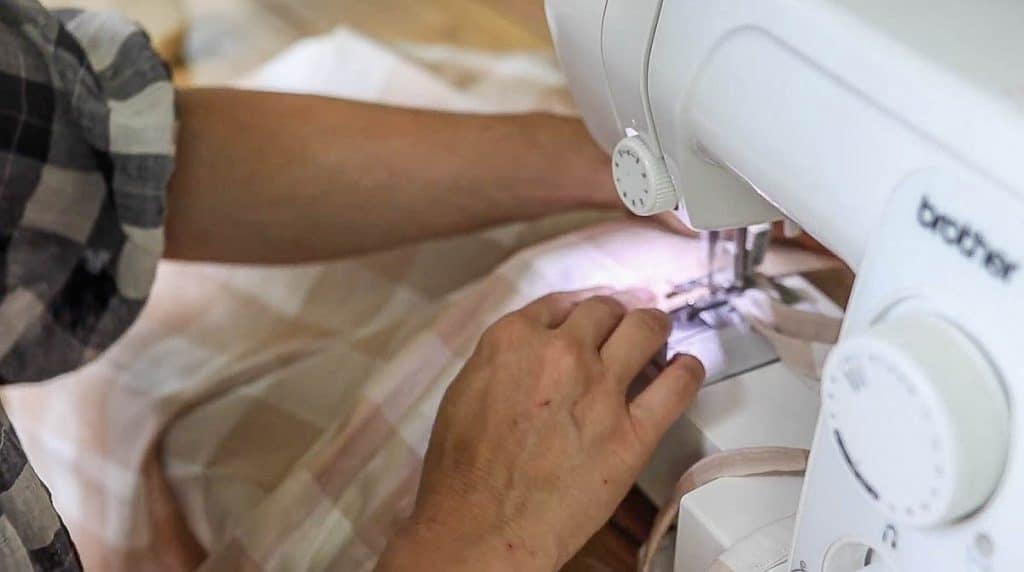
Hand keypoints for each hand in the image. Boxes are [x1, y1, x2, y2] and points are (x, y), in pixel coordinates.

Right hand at [377, 288, 704, 570]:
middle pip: (605, 311)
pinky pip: (676, 387)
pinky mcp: (632, 432)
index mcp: (513, 340)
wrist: (482, 525)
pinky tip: (687, 368)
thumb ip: (502, 362)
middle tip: (622, 325)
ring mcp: (601, 390)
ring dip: (654, 326)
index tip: (588, 316)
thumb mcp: (464, 392)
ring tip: (659, 332)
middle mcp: (562, 353)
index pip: (560, 304)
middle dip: (615, 315)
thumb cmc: (464, 472)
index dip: (579, 308)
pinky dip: (687, 371)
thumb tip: (527, 354)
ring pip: (645, 330)